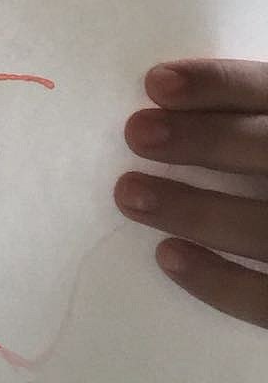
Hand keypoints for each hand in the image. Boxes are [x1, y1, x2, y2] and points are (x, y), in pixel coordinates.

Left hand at [115, 60, 267, 327]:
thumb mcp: (261, 140)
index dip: (219, 85)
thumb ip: (240, 124)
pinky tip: (167, 255)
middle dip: (207, 140)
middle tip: (136, 133)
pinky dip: (219, 280)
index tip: (156, 83)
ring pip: (264, 228)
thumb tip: (163, 104)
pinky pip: (266, 298)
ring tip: (129, 194)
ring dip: (194, 210)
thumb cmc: (266, 175)